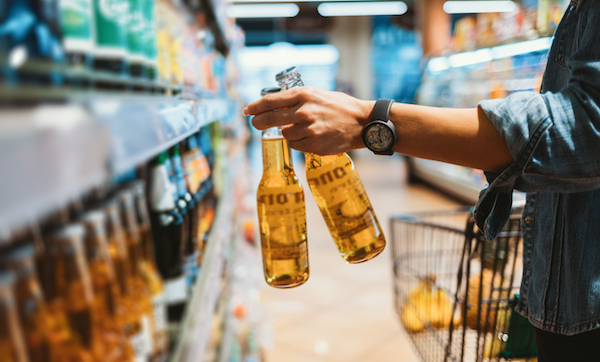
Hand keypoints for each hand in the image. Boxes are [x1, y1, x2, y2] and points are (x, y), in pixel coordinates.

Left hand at [243, 86, 374, 154]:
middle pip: (270, 118)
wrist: (362, 123)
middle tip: (255, 123)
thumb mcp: (317, 94)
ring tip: (302, 129)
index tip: (246, 110)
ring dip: (288, 132)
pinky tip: (310, 137)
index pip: (270, 101)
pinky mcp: (314, 145)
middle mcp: (304, 111)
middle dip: (259, 122)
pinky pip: (296, 145)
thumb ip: (296, 99)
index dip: (255, 107)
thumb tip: (273, 105)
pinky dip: (298, 142)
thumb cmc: (340, 106)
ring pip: (285, 134)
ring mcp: (308, 129)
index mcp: (303, 94)